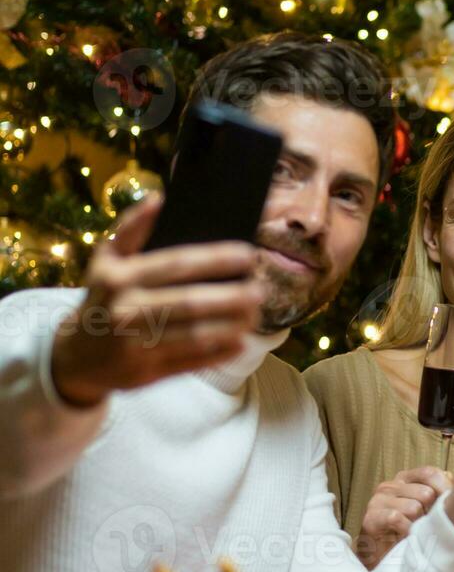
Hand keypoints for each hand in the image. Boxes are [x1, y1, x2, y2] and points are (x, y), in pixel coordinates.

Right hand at [49, 197, 262, 406]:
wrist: (76, 354)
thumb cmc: (104, 297)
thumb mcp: (107, 259)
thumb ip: (133, 229)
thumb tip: (160, 199)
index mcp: (120, 277)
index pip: (177, 264)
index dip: (216, 259)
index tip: (249, 254)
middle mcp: (126, 310)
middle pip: (191, 303)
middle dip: (232, 297)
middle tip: (260, 290)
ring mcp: (135, 345)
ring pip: (195, 335)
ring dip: (232, 325)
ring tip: (254, 314)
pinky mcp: (146, 373)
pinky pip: (192, 362)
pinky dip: (220, 352)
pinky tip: (240, 342)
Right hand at [358, 466, 453, 567]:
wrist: (384, 560)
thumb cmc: (409, 532)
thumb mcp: (428, 509)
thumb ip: (439, 492)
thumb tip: (452, 478)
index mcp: (405, 479)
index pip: (430, 473)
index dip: (444, 489)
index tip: (451, 507)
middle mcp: (390, 486)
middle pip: (425, 493)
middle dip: (432, 513)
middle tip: (428, 526)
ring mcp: (378, 501)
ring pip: (413, 507)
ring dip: (418, 525)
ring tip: (415, 533)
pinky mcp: (370, 518)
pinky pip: (396, 518)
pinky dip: (405, 531)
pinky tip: (406, 537)